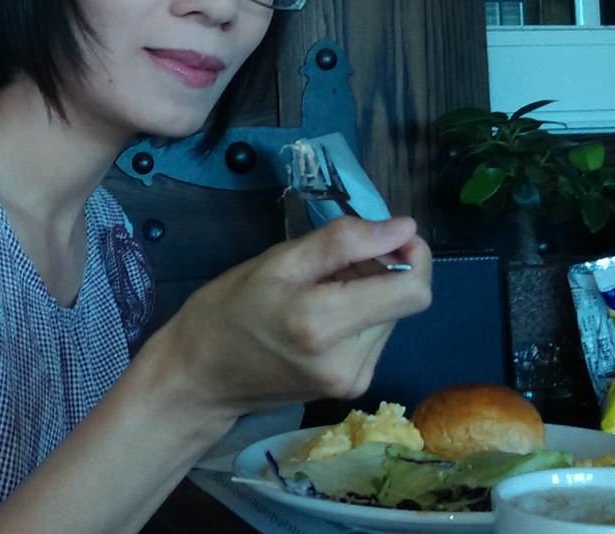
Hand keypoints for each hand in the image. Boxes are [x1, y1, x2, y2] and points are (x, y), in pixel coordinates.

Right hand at [147, 215, 432, 417]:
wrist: (200, 378)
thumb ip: (343, 241)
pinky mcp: (351, 387)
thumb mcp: (276, 261)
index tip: (388, 236)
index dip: (414, 256)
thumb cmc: (226, 312)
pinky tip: (323, 311)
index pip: (412, 290)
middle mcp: (349, 361)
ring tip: (321, 288)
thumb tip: (404, 227)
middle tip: (332, 262)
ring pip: (392, 318)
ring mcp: (353, 380)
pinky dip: (360, 315)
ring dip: (370, 293)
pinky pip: (375, 337)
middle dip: (381, 271)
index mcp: (324, 324)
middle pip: (403, 301)